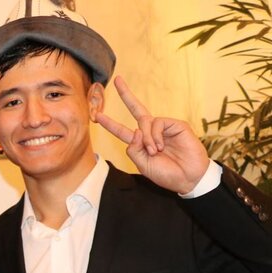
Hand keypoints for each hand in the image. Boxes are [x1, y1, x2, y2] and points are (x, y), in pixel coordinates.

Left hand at [93, 76, 209, 193]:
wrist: (188, 178)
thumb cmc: (166, 173)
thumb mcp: (143, 165)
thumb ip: (134, 149)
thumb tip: (135, 130)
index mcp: (140, 143)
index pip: (122, 131)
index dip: (110, 124)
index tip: (97, 116)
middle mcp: (151, 132)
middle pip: (136, 109)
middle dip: (126, 95)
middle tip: (117, 80)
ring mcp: (163, 127)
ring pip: (144, 122)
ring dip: (147, 138)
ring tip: (155, 151)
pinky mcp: (176, 124)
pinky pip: (158, 123)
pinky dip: (155, 135)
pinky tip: (160, 146)